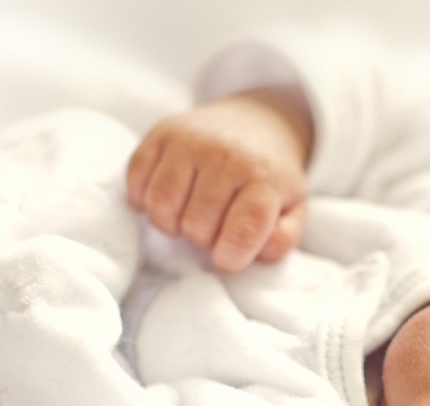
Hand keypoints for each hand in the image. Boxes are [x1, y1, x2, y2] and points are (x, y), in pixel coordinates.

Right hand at [126, 88, 312, 272]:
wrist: (256, 121)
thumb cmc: (268, 177)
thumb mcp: (292, 209)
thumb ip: (281, 239)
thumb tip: (258, 252)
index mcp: (264, 177)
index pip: (244, 229)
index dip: (230, 256)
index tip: (227, 259)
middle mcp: (225, 154)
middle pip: (196, 226)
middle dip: (203, 238)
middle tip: (214, 225)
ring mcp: (190, 140)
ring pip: (161, 206)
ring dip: (172, 224)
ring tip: (190, 214)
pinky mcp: (161, 133)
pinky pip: (137, 181)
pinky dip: (146, 200)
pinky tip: (170, 198)